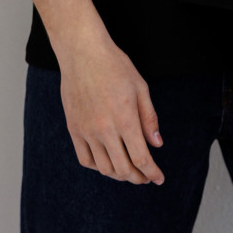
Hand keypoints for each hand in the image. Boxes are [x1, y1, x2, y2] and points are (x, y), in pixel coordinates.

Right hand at [58, 37, 163, 184]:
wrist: (83, 53)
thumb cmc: (115, 66)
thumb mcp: (141, 88)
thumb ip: (149, 119)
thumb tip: (157, 145)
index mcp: (125, 119)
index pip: (141, 158)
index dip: (152, 172)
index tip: (159, 179)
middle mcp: (104, 129)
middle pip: (123, 169)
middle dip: (138, 178)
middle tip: (146, 177)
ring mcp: (86, 131)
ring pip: (104, 168)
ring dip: (119, 175)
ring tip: (129, 171)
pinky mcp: (73, 129)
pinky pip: (85, 159)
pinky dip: (98, 167)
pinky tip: (107, 162)